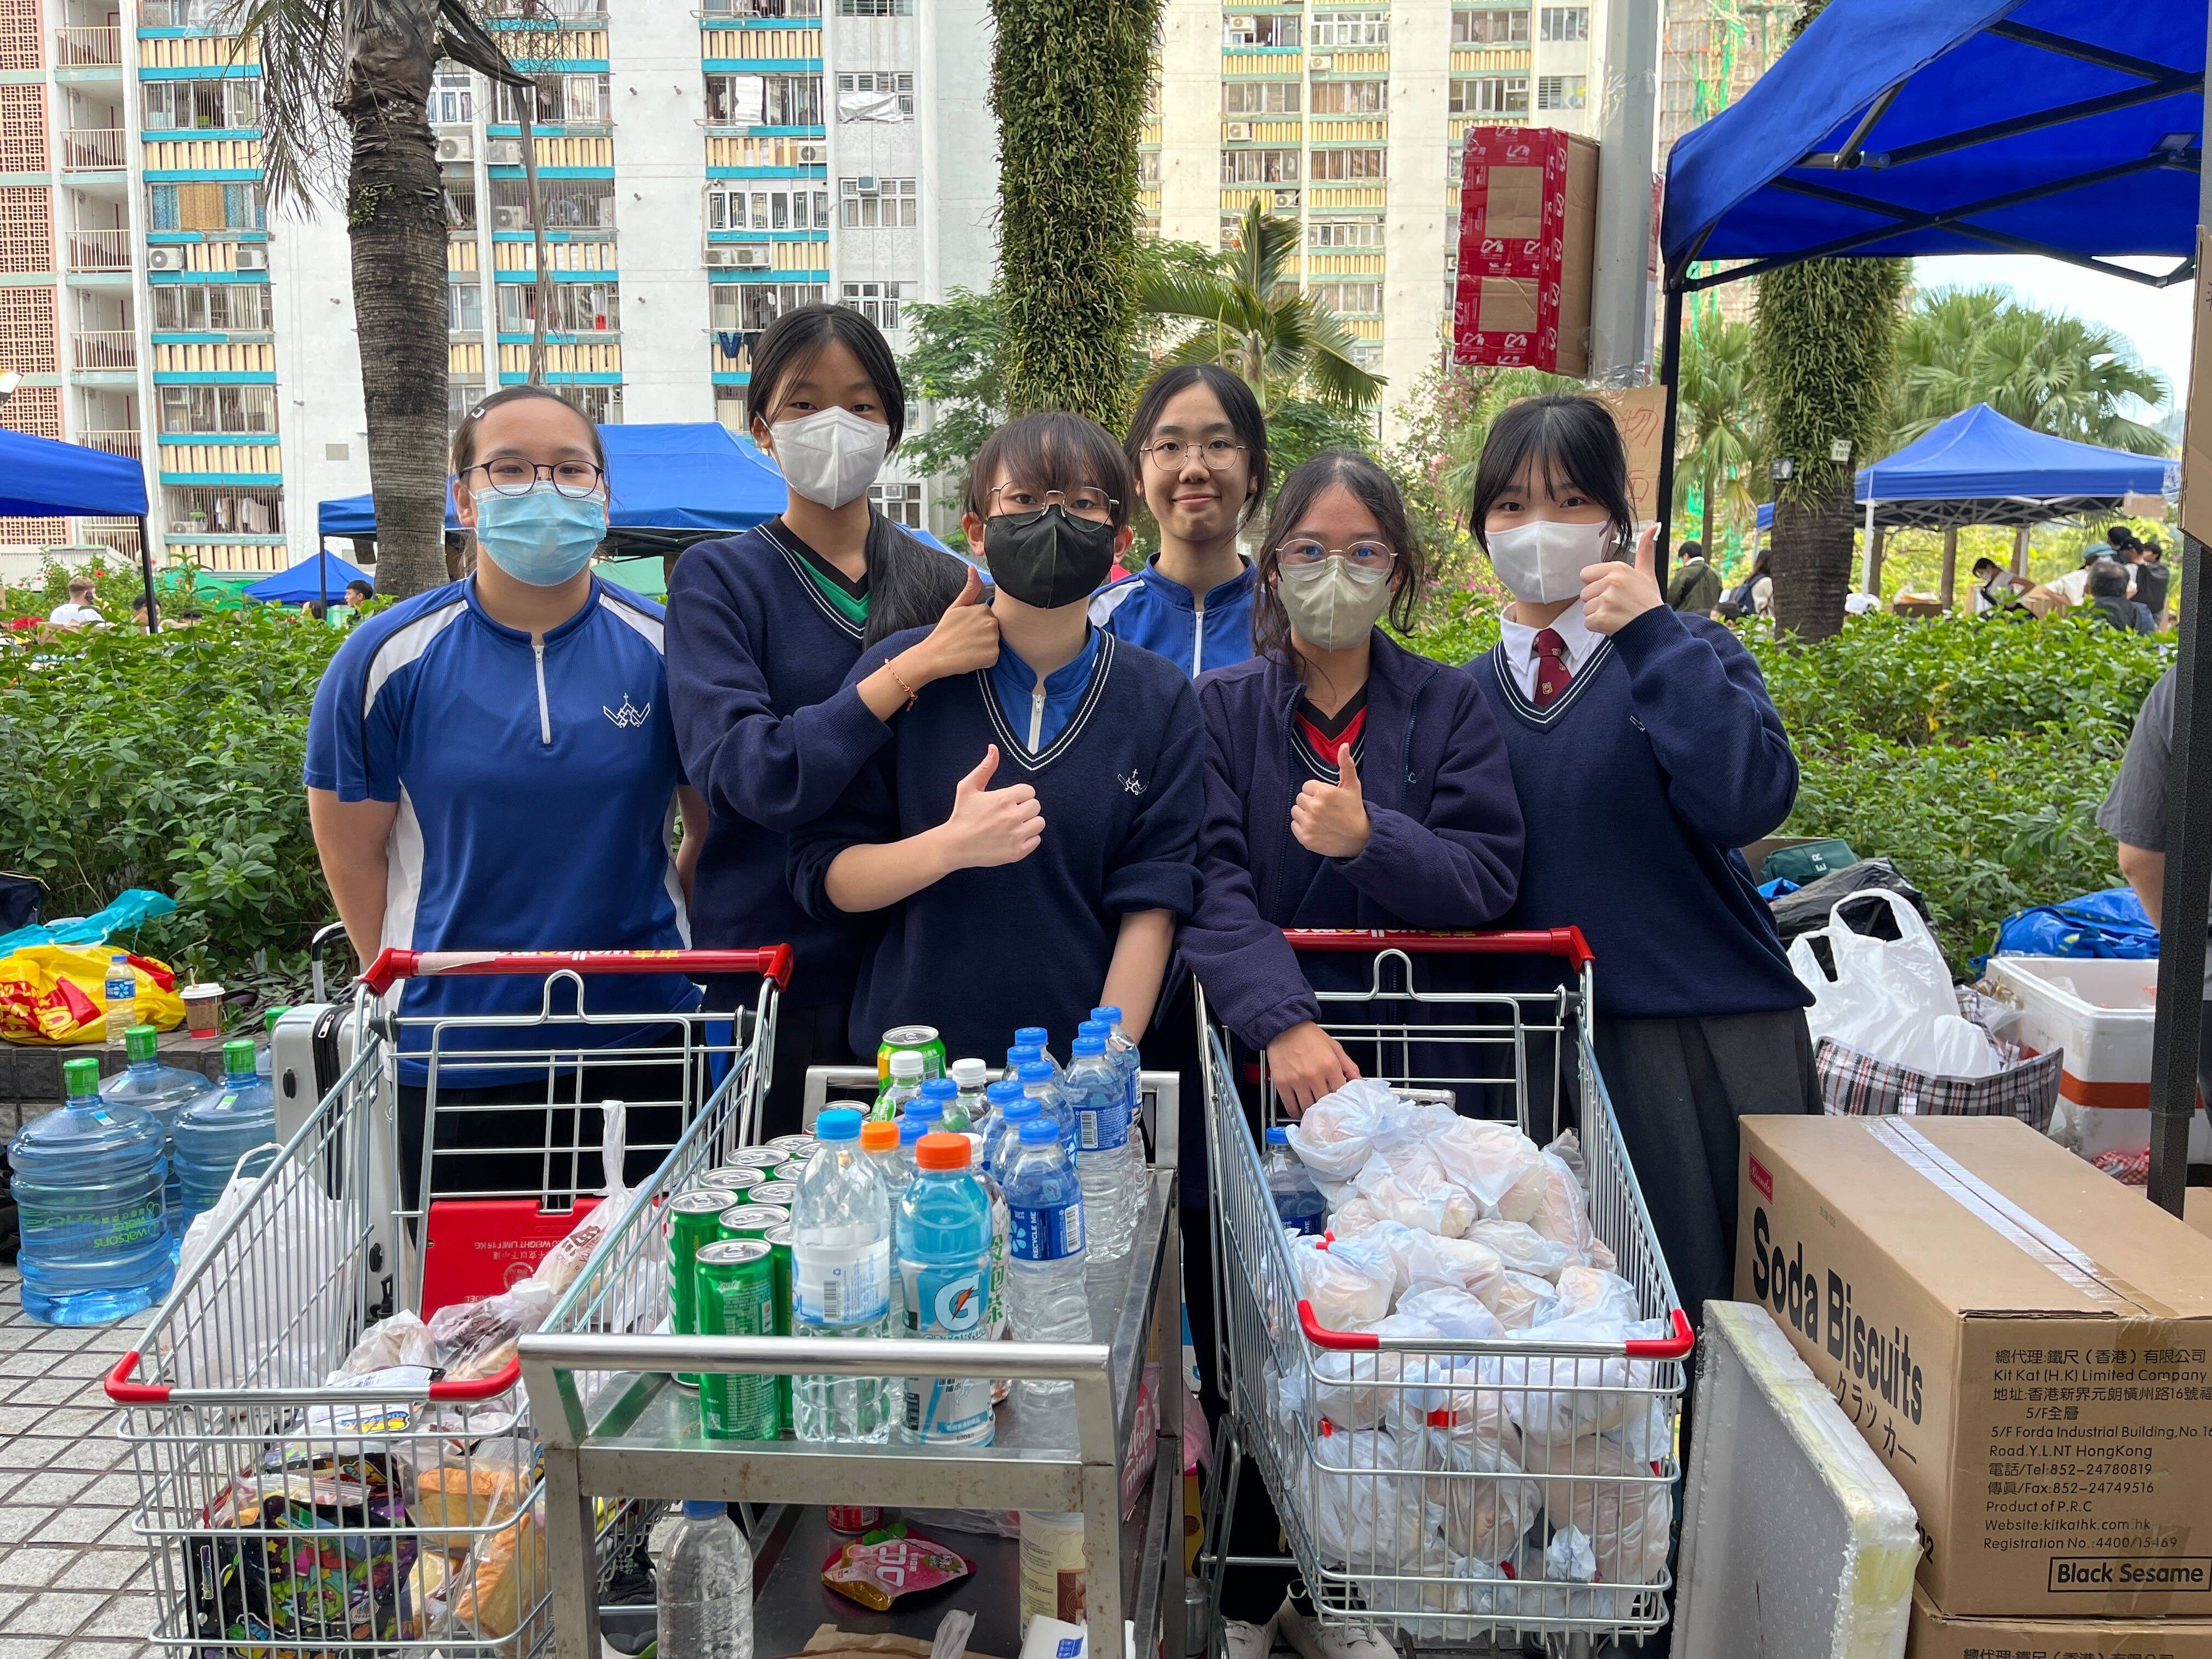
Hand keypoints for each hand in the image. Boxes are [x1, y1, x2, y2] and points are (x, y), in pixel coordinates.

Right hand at [904, 566, 998, 683]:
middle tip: (966, 639)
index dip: (977, 625)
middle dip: (983, 635)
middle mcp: (991, 623)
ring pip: (994, 643)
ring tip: (968, 648)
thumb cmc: (945, 631)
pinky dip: (985, 660)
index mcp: (983, 609)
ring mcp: (993, 640)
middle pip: (994, 630)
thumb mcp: (956, 607)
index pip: (988, 618)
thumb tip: (973, 567)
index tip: (965, 630)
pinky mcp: (993, 656)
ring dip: (985, 648)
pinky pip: (993, 657)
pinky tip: (971, 657)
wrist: (934, 655)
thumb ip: (970, 588)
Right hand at [937, 745, 1042, 869]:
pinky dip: (1028, 839)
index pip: (1029, 791)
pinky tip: (1013, 837)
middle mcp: (1013, 816)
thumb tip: (993, 748)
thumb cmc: (961, 815)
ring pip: (1039, 823)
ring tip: (1014, 825)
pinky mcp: (1018, 851)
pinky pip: (1036, 840)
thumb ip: (985, 768)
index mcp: (1004, 798)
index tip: (1010, 801)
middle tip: (1010, 813)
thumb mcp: (968, 787)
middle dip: (1025, 808)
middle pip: (1036, 806)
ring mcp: (1017, 835)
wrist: (955, 845)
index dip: (1020, 795)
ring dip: (1029, 823)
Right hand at [1267, 1020, 1359, 1116]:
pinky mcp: (1282, 1083)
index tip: (1340, 1101)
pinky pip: (1291, 1106)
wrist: (1284, 1026)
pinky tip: (1300, 1110)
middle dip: (1328, 1106)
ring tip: (1314, 1110)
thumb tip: (1360, 1082)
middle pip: (1325, 1103)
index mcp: (1330, 1065)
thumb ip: (1349, 1066)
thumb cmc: (1310, 1036)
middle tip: (1328, 1108)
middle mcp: (1314, 1074)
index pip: (1341, 1092)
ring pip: (1308, 1107)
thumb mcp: (1334, 1047)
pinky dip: (1296, 1112)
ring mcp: (1297, 1080)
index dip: (1342, 1099)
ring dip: (1313, 1111)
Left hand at [1290, 739, 1371, 858]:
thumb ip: (1346, 764)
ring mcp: (1309, 824)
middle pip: (1300, 798)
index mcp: (1324, 792)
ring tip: (1320, 819)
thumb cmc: (1355, 809)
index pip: (1307, 786)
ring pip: (1295, 811)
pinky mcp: (1305, 838)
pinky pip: (1294, 826)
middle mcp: (1315, 807)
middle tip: (1325, 810)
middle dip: (1310, 802)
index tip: (1328, 800)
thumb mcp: (1352, 786)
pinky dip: (1303, 827)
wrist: (1360, 838)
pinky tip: (1317, 828)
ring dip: (1305, 814)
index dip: (1317, 792)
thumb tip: (1344, 745)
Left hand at [1580, 522, 1662, 633]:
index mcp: (1618, 568)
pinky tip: (1613, 624)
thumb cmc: (1649, 601)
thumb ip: (1645, 550)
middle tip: (1617, 605)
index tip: (1612, 591)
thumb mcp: (1647, 573)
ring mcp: (1606, 600)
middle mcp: (1611, 582)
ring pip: (1586, 608)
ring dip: (1598, 614)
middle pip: (1585, 593)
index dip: (1596, 585)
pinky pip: (1588, 622)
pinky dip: (1598, 626)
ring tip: (1617, 614)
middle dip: (1597, 601)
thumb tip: (1654, 527)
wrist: (1656, 627)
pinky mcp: (1602, 618)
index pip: (1585, 575)